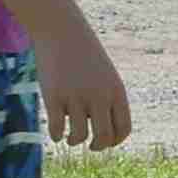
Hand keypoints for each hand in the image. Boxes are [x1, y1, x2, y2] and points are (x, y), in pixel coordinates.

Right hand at [32, 18, 133, 150]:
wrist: (62, 31)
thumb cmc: (85, 55)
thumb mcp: (104, 76)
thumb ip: (108, 100)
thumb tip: (104, 133)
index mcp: (116, 91)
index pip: (123, 128)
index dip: (116, 141)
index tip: (106, 141)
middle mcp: (99, 96)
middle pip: (104, 137)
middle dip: (98, 146)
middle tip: (91, 145)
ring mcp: (76, 97)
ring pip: (79, 136)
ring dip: (75, 141)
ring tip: (71, 137)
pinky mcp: (53, 96)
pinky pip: (57, 128)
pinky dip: (57, 135)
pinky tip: (57, 132)